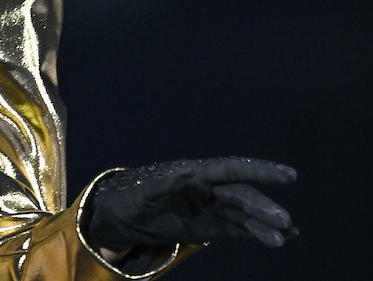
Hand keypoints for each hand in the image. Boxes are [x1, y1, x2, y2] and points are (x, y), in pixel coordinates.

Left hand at [86, 157, 296, 251]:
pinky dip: (256, 233)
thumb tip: (184, 174)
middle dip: (263, 207)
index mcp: (193, 173)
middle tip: (283, 222)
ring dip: (263, 225)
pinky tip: (278, 238)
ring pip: (243, 214)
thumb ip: (163, 184)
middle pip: (240, 196)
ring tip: (280, 238)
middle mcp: (207, 188)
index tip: (288, 175)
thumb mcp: (142, 192)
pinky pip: (237, 228)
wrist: (120, 217)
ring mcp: (210, 207)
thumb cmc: (128, 198)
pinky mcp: (210, 225)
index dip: (259, 171)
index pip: (230, 170)